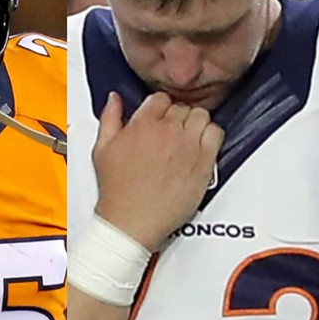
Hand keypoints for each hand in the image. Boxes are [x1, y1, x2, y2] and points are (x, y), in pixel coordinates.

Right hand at [92, 91, 222, 250]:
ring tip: (187, 137)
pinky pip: (217, 133)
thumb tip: (115, 98)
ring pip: (202, 115)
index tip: (159, 117)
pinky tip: (200, 146)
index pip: (160, 98)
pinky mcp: (204, 161)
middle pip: (182, 107)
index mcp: (142, 125)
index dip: (160, 107)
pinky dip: (211, 135)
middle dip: (176, 116)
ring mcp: (188, 145)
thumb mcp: (102, 148)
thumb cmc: (117, 190)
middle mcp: (167, 132)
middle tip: (171, 132)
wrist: (132, 221)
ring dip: (195, 123)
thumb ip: (109, 117)